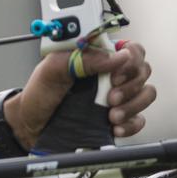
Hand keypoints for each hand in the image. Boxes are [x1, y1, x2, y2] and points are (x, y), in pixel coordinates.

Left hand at [4, 41, 155, 150]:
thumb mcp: (53, 68)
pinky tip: (115, 128)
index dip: (131, 60)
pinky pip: (139, 119)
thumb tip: (116, 56)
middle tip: (110, 98)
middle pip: (143, 71)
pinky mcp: (117, 118)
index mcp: (98, 57)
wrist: (30, 124)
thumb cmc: (39, 93)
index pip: (131, 49)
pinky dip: (131, 124)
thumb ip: (83, 58)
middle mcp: (110, 75)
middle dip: (131, 86)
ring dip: (134, 105)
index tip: (115, 75)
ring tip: (111, 115)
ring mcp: (116, 97)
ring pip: (147, 94)